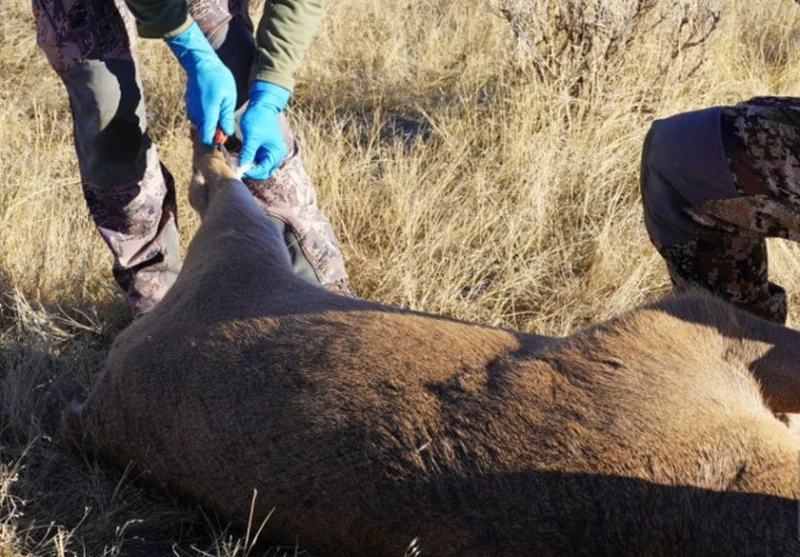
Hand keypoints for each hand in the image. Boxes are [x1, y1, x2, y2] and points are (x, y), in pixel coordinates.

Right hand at [165, 22, 235, 144]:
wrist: (201, 64)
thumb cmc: (218, 79)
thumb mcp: (228, 98)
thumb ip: (226, 117)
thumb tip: (227, 132)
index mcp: (207, 116)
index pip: (207, 139)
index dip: (216, 140)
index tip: (224, 132)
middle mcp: (196, 115)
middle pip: (203, 134)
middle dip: (214, 132)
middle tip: (224, 121)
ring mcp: (191, 110)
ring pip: (200, 126)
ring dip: (209, 124)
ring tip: (219, 111)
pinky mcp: (189, 105)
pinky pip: (197, 117)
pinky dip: (204, 116)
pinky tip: (212, 105)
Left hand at [238, 80, 290, 179]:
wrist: (261, 105)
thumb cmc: (258, 118)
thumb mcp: (251, 136)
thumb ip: (248, 152)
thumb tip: (241, 167)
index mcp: (276, 152)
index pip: (264, 170)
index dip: (251, 172)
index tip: (238, 170)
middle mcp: (275, 155)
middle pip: (263, 172)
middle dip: (250, 172)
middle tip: (236, 169)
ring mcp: (269, 152)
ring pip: (259, 167)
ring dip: (249, 167)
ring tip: (237, 164)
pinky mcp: (263, 149)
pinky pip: (256, 160)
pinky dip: (248, 161)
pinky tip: (239, 159)